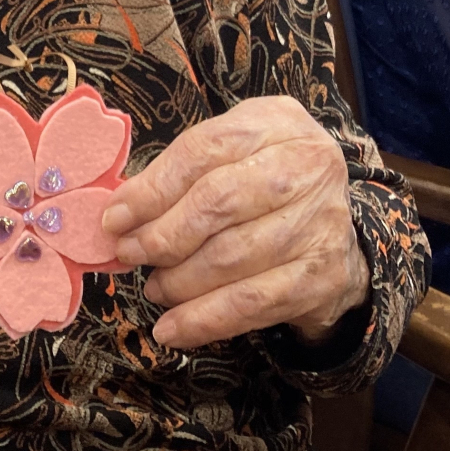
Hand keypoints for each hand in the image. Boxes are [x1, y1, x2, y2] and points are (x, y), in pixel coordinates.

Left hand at [99, 96, 369, 350]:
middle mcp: (308, 164)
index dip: (153, 187)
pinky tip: (172, 329)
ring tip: (154, 288)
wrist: (335, 231)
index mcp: (276, 121)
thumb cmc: (264, 184)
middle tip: (128, 254)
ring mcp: (321, 220)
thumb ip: (180, 173)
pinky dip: (204, 320)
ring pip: (232, 256)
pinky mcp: (323, 275)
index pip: (204, 149)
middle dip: (162, 235)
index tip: (114, 218)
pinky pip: (252, 303)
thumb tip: (120, 214)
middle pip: (218, 202)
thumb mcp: (231, 155)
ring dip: (179, 281)